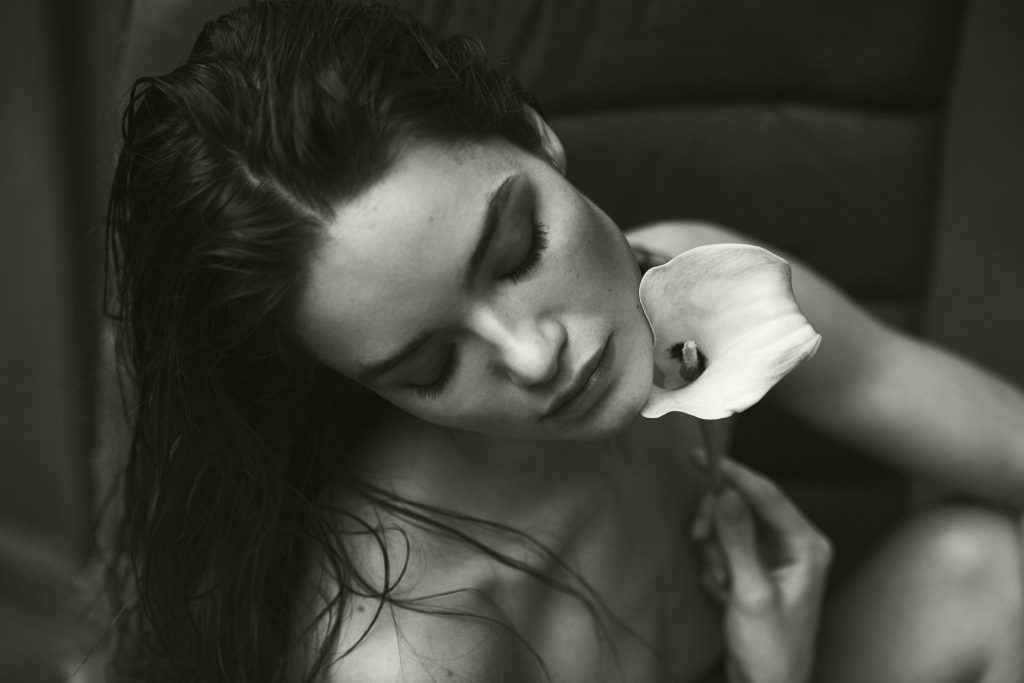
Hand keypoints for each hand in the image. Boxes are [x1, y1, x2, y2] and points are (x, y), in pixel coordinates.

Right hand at [691, 458, 832, 682]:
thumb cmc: (771, 648)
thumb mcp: (751, 591)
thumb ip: (738, 539)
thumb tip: (724, 492)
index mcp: (806, 545)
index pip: (767, 494)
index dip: (733, 473)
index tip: (700, 458)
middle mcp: (794, 544)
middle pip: (743, 507)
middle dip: (717, 525)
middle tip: (699, 538)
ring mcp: (775, 557)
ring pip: (729, 527)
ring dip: (715, 553)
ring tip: (720, 584)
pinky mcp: (757, 570)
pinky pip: (725, 548)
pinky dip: (715, 567)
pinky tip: (721, 593)